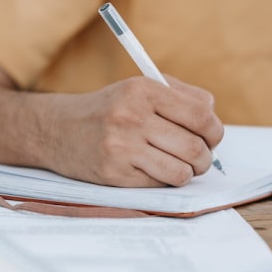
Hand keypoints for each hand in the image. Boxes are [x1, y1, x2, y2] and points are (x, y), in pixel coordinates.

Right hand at [38, 75, 223, 187]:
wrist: (58, 129)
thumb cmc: (109, 109)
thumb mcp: (139, 88)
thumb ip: (180, 96)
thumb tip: (213, 117)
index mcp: (143, 90)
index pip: (200, 115)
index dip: (214, 130)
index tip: (212, 136)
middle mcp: (131, 116)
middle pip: (195, 147)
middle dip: (205, 157)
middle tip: (199, 157)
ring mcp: (121, 147)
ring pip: (181, 171)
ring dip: (188, 172)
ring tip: (180, 166)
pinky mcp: (114, 173)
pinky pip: (159, 183)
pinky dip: (164, 180)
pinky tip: (152, 169)